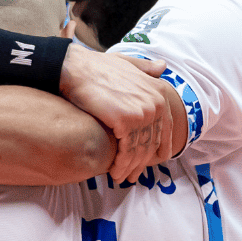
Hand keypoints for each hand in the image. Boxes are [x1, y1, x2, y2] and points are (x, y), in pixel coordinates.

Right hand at [59, 46, 173, 183]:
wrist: (75, 69)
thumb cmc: (96, 67)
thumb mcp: (127, 63)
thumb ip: (146, 69)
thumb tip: (163, 66)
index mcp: (160, 92)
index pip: (166, 130)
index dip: (158, 149)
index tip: (148, 161)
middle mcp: (157, 103)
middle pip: (152, 143)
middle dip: (142, 163)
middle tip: (133, 175)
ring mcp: (143, 113)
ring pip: (140, 150)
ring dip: (130, 168)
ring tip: (120, 177)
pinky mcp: (126, 121)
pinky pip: (127, 151)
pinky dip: (121, 164)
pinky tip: (113, 170)